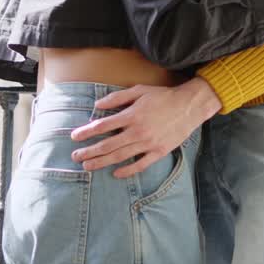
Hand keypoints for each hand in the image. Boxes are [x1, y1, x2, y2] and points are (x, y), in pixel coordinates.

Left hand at [69, 78, 220, 177]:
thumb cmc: (163, 96)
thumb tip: (97, 105)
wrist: (189, 106)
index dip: (86, 132)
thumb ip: (117, 97)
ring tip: (87, 166)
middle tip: (75, 156)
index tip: (75, 137)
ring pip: (120, 156)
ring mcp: (148, 144)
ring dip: (101, 162)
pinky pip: (140, 165)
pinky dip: (127, 171)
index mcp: (131, 115)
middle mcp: (138, 132)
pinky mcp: (158, 152)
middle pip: (107, 145)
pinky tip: (115, 173)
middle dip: (89, 151)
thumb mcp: (139, 90)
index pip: (102, 126)